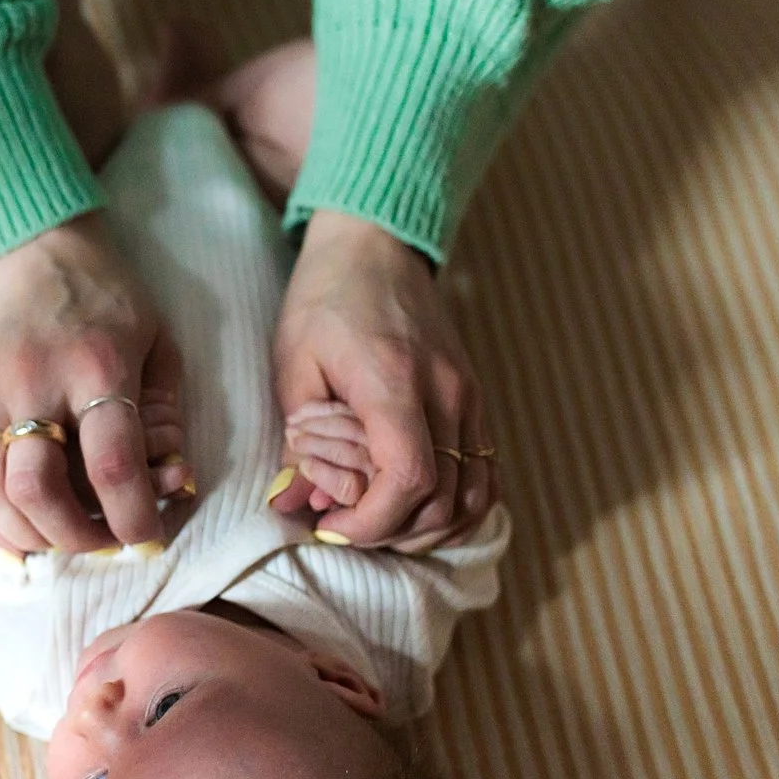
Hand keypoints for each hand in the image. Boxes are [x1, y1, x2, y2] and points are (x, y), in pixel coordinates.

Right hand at [0, 215, 191, 552]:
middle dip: (76, 536)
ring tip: (61, 535)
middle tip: (102, 538)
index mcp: (95, 366)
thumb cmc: (108, 304)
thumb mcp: (158, 346)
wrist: (34, 256)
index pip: (110, 463)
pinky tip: (12, 531)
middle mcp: (32, 385)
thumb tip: (170, 485)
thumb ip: (165, 419)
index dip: (132, 518)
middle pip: (36, 488)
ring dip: (30, 535)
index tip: (148, 538)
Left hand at [270, 211, 496, 546]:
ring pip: (473, 496)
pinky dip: (457, 507)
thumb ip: (299, 441)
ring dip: (427, 528)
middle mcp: (446, 394)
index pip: (408, 478)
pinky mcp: (477, 401)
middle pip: (443, 500)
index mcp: (394, 381)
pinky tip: (416, 510)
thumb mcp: (292, 362)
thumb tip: (296, 506)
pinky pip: (485, 474)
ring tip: (378, 521)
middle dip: (391, 532)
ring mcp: (470, 398)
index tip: (331, 526)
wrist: (376, 246)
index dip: (372, 522)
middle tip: (344, 526)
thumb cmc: (324, 300)